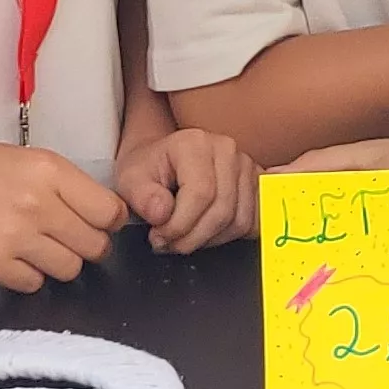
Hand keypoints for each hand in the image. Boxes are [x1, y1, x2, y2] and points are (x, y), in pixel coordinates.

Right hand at [0, 128, 128, 292]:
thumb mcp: (22, 162)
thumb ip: (61, 188)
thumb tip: (99, 220)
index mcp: (51, 170)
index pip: (110, 212)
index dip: (107, 225)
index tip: (97, 227)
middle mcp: (39, 202)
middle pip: (95, 246)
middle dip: (84, 248)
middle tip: (60, 242)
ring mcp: (15, 235)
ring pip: (68, 270)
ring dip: (54, 264)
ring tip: (30, 250)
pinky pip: (32, 283)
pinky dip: (25, 276)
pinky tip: (7, 259)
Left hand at [116, 127, 257, 253]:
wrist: (163, 159)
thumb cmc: (148, 168)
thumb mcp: (130, 180)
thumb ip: (142, 197)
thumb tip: (162, 214)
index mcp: (195, 144)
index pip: (200, 194)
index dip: (179, 226)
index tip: (159, 237)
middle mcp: (227, 150)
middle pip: (222, 211)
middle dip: (192, 238)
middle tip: (169, 243)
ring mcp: (246, 166)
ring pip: (239, 221)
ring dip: (210, 240)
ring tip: (185, 238)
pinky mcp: (257, 183)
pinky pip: (253, 222)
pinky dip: (230, 236)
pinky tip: (207, 233)